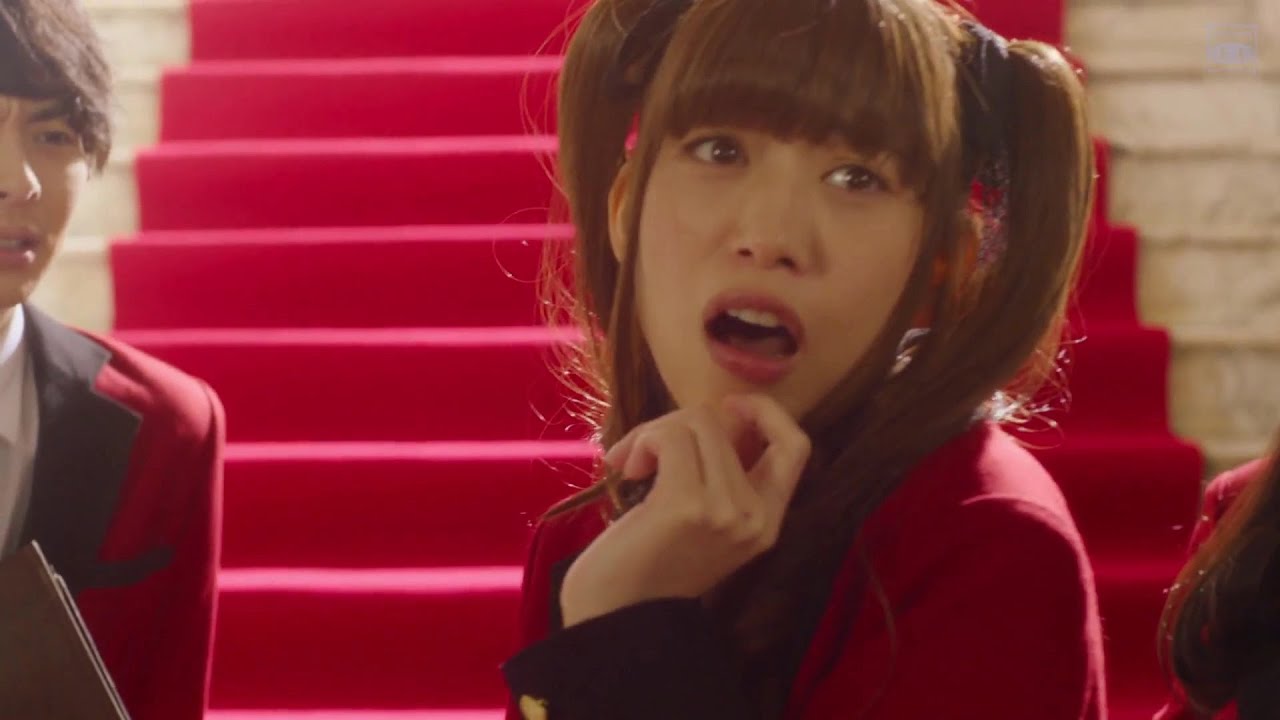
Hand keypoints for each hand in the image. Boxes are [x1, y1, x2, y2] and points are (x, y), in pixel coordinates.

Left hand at [559, 393, 811, 626]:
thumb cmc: (645, 564)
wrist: (611, 618)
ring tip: (631, 462)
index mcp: (767, 522)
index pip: (796, 446)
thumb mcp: (702, 521)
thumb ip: (722, 476)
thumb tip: (717, 413)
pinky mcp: (687, 505)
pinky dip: (642, 439)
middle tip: (644, 448)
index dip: (766, 412)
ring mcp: (725, 511)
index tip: (725, 408)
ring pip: (697, 422)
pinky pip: (669, 437)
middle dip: (676, 421)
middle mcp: (756, 518)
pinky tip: (624, 467)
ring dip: (653, 431)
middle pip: (728, 423)